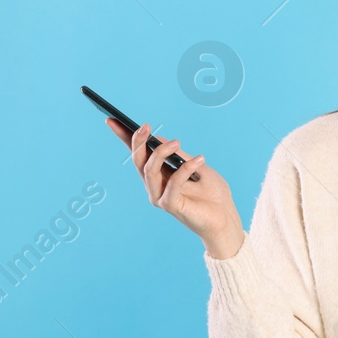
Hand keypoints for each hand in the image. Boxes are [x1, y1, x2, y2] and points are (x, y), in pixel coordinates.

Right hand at [107, 118, 244, 258]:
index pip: (138, 154)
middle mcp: (155, 186)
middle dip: (138, 141)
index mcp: (159, 174)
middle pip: (138, 161)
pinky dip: (185, 169)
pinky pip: (173, 184)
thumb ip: (177, 154)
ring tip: (177, 142)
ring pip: (149, 171)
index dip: (124, 137)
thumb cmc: (211, 193)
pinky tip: (199, 159)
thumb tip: (158, 138)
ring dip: (161, 153)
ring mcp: (160, 197)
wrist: (225, 217)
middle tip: (145, 126)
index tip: (112, 119)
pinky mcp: (171, 206)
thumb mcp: (195, 165)